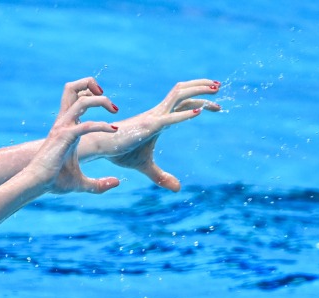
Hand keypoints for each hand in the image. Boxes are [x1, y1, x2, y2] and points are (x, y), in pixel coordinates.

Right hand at [24, 77, 122, 195]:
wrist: (36, 185)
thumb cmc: (54, 182)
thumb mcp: (80, 183)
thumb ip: (99, 184)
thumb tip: (117, 183)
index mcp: (66, 126)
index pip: (76, 97)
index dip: (92, 94)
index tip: (108, 107)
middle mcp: (63, 122)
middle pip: (72, 88)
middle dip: (91, 85)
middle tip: (108, 102)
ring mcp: (63, 128)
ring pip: (81, 101)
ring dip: (100, 101)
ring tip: (115, 110)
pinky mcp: (64, 137)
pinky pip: (86, 125)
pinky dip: (101, 125)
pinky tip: (113, 130)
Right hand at [91, 79, 221, 191]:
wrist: (99, 147)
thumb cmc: (118, 152)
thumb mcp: (145, 167)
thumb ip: (161, 177)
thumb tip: (178, 189)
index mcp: (158, 118)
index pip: (182, 102)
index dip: (200, 101)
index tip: (216, 107)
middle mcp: (157, 113)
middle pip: (183, 92)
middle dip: (202, 87)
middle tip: (219, 87)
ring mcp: (153, 117)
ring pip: (179, 95)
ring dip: (198, 90)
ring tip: (215, 91)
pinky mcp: (148, 126)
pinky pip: (169, 118)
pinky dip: (184, 114)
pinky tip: (199, 112)